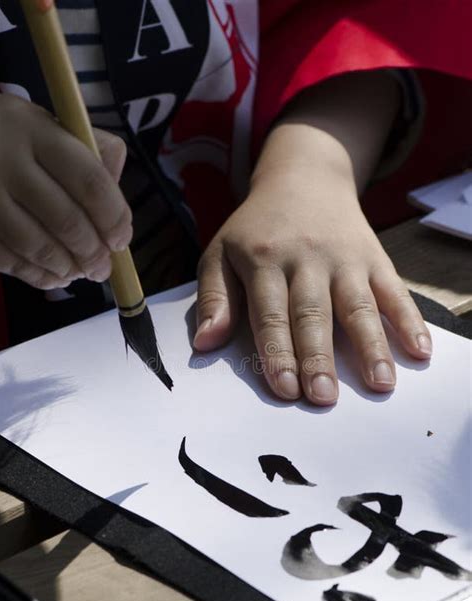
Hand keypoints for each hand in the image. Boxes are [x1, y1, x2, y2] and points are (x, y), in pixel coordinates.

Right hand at [0, 93, 131, 288]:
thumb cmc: (12, 138)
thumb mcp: (50, 127)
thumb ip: (93, 154)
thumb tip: (117, 212)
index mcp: (37, 131)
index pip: (90, 182)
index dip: (113, 218)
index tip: (121, 240)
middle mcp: (7, 160)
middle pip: (66, 220)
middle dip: (92, 253)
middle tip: (102, 268)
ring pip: (36, 246)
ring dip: (66, 268)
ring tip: (79, 272)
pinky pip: (7, 260)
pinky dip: (37, 275)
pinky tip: (52, 276)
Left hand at [194, 162, 431, 405]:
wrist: (304, 178)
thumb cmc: (256, 229)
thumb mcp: (220, 252)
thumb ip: (213, 297)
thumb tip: (205, 343)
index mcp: (263, 260)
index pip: (270, 313)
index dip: (277, 352)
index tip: (285, 389)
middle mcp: (305, 259)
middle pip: (313, 314)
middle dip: (318, 358)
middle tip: (324, 398)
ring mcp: (344, 258)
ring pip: (357, 305)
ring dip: (370, 345)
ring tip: (381, 383)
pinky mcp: (373, 258)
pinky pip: (394, 290)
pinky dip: (409, 320)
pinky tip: (419, 351)